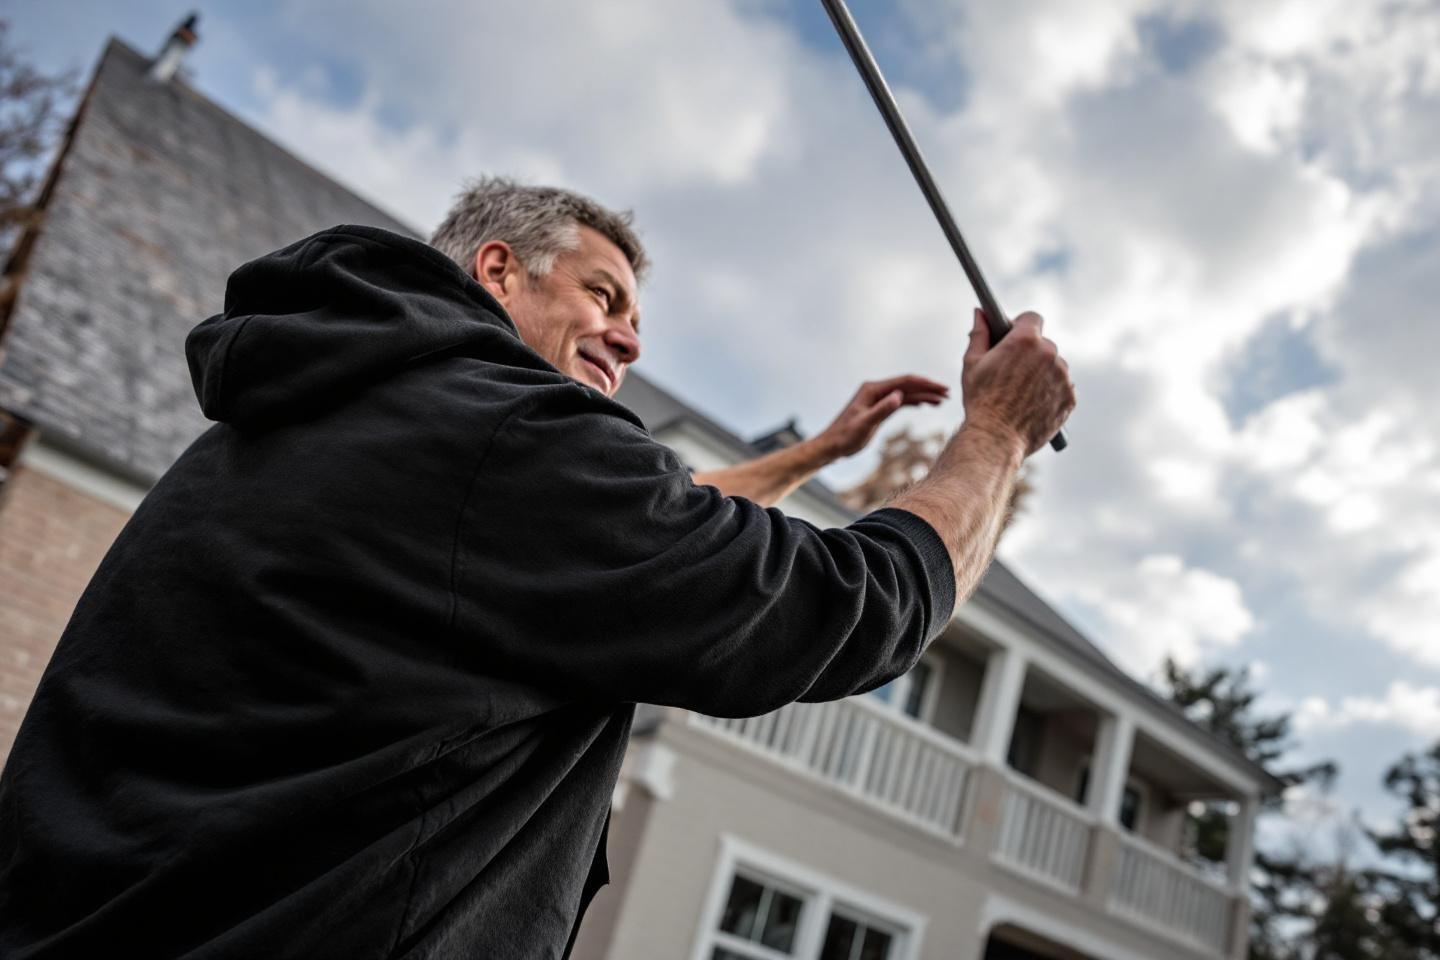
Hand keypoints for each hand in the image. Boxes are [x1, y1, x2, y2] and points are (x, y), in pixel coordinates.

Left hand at [815, 374, 949, 458]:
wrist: (831, 446)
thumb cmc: (844, 437)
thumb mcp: (864, 425)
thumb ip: (881, 410)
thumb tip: (899, 396)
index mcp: (873, 389)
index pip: (905, 382)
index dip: (925, 384)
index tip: (942, 388)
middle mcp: (876, 390)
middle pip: (907, 385)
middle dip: (928, 388)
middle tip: (948, 393)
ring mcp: (877, 399)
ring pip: (905, 393)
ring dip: (923, 395)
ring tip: (942, 400)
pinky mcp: (878, 408)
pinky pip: (899, 401)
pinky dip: (914, 402)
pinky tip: (925, 404)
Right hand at [962, 309, 1074, 457]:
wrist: (996, 438)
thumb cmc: (980, 400)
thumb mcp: (973, 363)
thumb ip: (979, 334)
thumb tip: (980, 313)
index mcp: (1025, 340)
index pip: (1032, 318)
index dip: (1021, 325)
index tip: (1013, 335)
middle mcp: (1049, 354)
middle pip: (1043, 344)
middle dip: (1030, 353)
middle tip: (1012, 370)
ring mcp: (1063, 376)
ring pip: (1054, 366)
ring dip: (1042, 373)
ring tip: (1022, 391)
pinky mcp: (1070, 398)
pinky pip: (1062, 387)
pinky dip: (1051, 392)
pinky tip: (1033, 402)